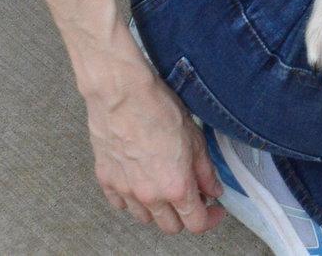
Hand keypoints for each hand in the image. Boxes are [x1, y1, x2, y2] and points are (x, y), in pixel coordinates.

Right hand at [82, 47, 225, 235]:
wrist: (122, 94)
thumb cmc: (159, 110)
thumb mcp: (196, 139)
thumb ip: (205, 171)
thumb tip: (213, 191)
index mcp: (176, 187)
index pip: (195, 223)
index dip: (210, 219)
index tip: (215, 210)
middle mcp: (149, 196)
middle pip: (170, 226)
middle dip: (185, 216)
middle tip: (193, 197)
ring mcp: (125, 190)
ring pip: (145, 218)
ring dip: (159, 210)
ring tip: (166, 188)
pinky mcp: (106, 180)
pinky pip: (120, 204)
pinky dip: (132, 201)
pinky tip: (140, 183)